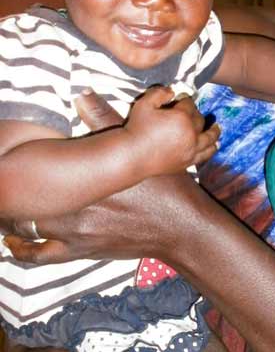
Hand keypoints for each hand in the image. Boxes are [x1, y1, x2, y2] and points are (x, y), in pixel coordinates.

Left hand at [2, 89, 211, 264]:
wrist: (180, 229)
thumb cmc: (164, 190)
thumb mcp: (138, 153)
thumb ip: (107, 124)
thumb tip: (82, 95)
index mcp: (83, 181)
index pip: (36, 170)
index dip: (20, 165)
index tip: (13, 157)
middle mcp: (70, 207)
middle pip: (24, 199)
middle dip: (13, 191)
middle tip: (7, 183)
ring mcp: (72, 233)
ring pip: (24, 226)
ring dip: (11, 218)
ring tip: (7, 209)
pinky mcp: (78, 252)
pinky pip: (39, 255)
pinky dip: (21, 250)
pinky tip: (13, 243)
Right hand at [125, 86, 220, 175]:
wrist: (132, 156)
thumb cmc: (136, 129)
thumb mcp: (144, 104)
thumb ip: (159, 93)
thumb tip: (172, 90)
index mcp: (182, 117)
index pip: (189, 104)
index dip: (185, 99)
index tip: (181, 99)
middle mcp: (191, 133)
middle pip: (199, 119)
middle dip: (196, 113)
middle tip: (191, 112)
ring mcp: (192, 149)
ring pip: (209, 138)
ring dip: (214, 131)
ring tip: (216, 127)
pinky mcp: (188, 161)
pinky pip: (205, 154)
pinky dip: (212, 148)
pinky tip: (214, 145)